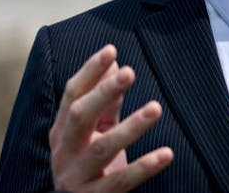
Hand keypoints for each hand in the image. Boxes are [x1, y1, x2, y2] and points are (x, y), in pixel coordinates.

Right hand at [49, 45, 172, 191]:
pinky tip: (166, 153)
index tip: (111, 49)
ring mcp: (75, 177)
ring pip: (102, 148)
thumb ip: (106, 103)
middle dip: (104, 92)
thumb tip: (115, 64)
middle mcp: (64, 152)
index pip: (72, 95)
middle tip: (130, 71)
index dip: (90, 71)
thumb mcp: (96, 132)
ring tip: (156, 108)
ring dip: (131, 127)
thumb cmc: (90, 165)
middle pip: (79, 116)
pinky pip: (121, 181)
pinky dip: (144, 167)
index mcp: (62, 131)